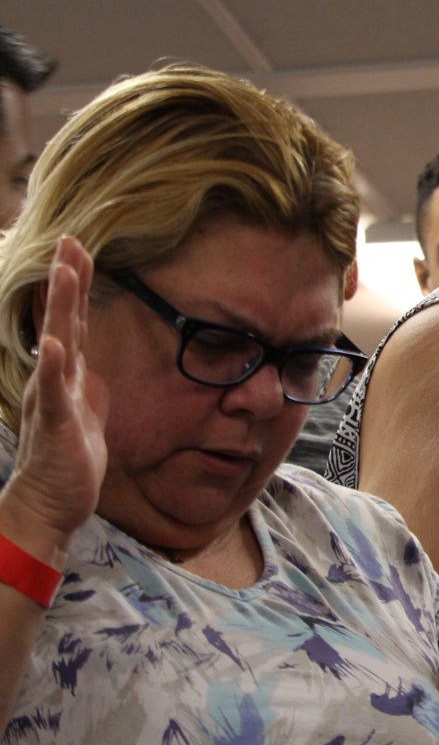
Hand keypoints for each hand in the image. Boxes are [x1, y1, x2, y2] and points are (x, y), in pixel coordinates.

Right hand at [0, 237, 108, 557]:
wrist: (49, 504)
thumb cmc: (67, 459)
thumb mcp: (81, 409)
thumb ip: (81, 382)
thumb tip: (84, 361)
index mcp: (65, 374)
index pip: (72, 321)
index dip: (75, 286)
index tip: (79, 247)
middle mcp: (54, 379)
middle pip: (63, 320)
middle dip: (68, 280)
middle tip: (71, 240)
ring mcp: (52, 398)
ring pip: (58, 344)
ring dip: (61, 308)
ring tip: (64, 272)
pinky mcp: (55, 423)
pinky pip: (53, 392)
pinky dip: (53, 367)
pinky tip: (53, 344)